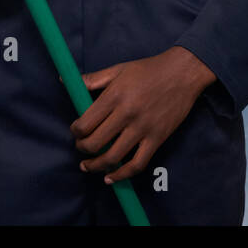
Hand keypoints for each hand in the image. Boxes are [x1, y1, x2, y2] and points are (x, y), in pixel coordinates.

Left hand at [70, 47, 216, 182]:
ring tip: (88, 166)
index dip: (75, 132)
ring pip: (112, 157)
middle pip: (95, 143)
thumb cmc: (149, 69)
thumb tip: (64, 81)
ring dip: (95, 166)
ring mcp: (143, 128)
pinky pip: (137, 164)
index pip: (85, 124)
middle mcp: (127, 113)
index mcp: (115, 95)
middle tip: (82, 147)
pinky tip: (110, 178)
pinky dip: (121, 175)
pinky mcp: (157, 138)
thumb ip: (92, 78)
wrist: (183, 72)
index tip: (77, 131)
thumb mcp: (119, 69)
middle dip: (82, 149)